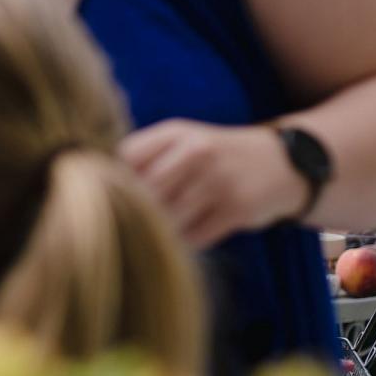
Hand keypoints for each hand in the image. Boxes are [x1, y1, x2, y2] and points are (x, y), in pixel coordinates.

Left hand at [118, 119, 310, 247]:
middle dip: (133, 213)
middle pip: (143, 194)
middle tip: (124, 226)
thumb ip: (141, 159)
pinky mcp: (237, 210)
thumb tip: (91, 186)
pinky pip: (193, 238)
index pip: (123, 159)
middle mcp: (196, 152)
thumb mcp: (182, 142)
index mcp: (175, 133)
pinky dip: (184, 242)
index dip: (107, 183)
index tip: (100, 199)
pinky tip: (186, 236)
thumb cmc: (215, 158)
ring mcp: (218, 181)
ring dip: (160, 231)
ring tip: (157, 232)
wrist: (283, 164)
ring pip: (167, 220)